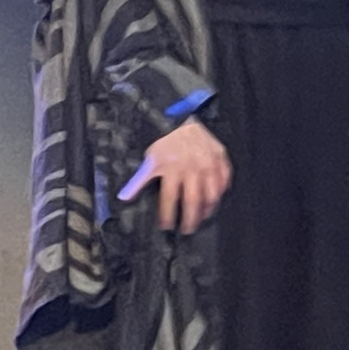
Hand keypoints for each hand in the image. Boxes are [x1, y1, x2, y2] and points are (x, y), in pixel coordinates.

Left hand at [121, 115, 230, 234]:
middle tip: (188, 229)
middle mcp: (192, 170)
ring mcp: (209, 165)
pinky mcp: (221, 160)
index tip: (167, 227)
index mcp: (172, 171)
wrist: (183, 120)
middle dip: (190, 219)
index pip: (170, 200)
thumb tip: (124, 197)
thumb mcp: (149, 160)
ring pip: (212, 195)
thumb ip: (138, 180)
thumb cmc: (165, 142)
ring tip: (202, 217)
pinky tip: (215, 199)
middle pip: (193, 202)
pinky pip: (225, 181)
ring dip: (207, 209)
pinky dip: (221, 193)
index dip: (168, 216)